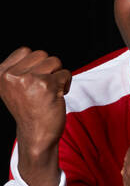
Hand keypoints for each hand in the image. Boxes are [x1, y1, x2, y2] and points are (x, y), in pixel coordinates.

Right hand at [0, 47, 71, 185]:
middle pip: (42, 54)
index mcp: (1, 73)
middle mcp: (12, 75)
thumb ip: (17, 70)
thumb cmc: (29, 110)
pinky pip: (65, 73)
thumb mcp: (12, 88)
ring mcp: (29, 79)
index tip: (34, 80)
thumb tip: (30, 52)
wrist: (36, 134)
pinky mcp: (47, 85)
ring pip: (55, 61)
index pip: (25, 51)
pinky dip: (66, 84)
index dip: (36, 63)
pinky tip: (58, 96)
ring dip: (58, 75)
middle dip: (49, 69)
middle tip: (45, 87)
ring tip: (51, 91)